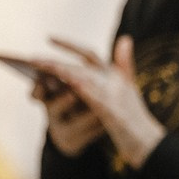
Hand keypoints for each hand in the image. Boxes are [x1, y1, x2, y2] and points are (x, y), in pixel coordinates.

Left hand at [47, 37, 164, 167]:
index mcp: (116, 74)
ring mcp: (112, 91)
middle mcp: (115, 78)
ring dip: (57, 68)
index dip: (70, 45)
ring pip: (80, 73)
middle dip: (56, 59)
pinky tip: (55, 80)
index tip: (49, 38)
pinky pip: (86, 91)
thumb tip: (125, 38)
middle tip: (32, 58)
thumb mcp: (128, 90)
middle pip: (81, 62)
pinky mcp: (108, 106)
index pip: (90, 53)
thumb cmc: (135, 117)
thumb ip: (125, 64)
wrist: (146, 140)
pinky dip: (72, 82)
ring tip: (37, 66)